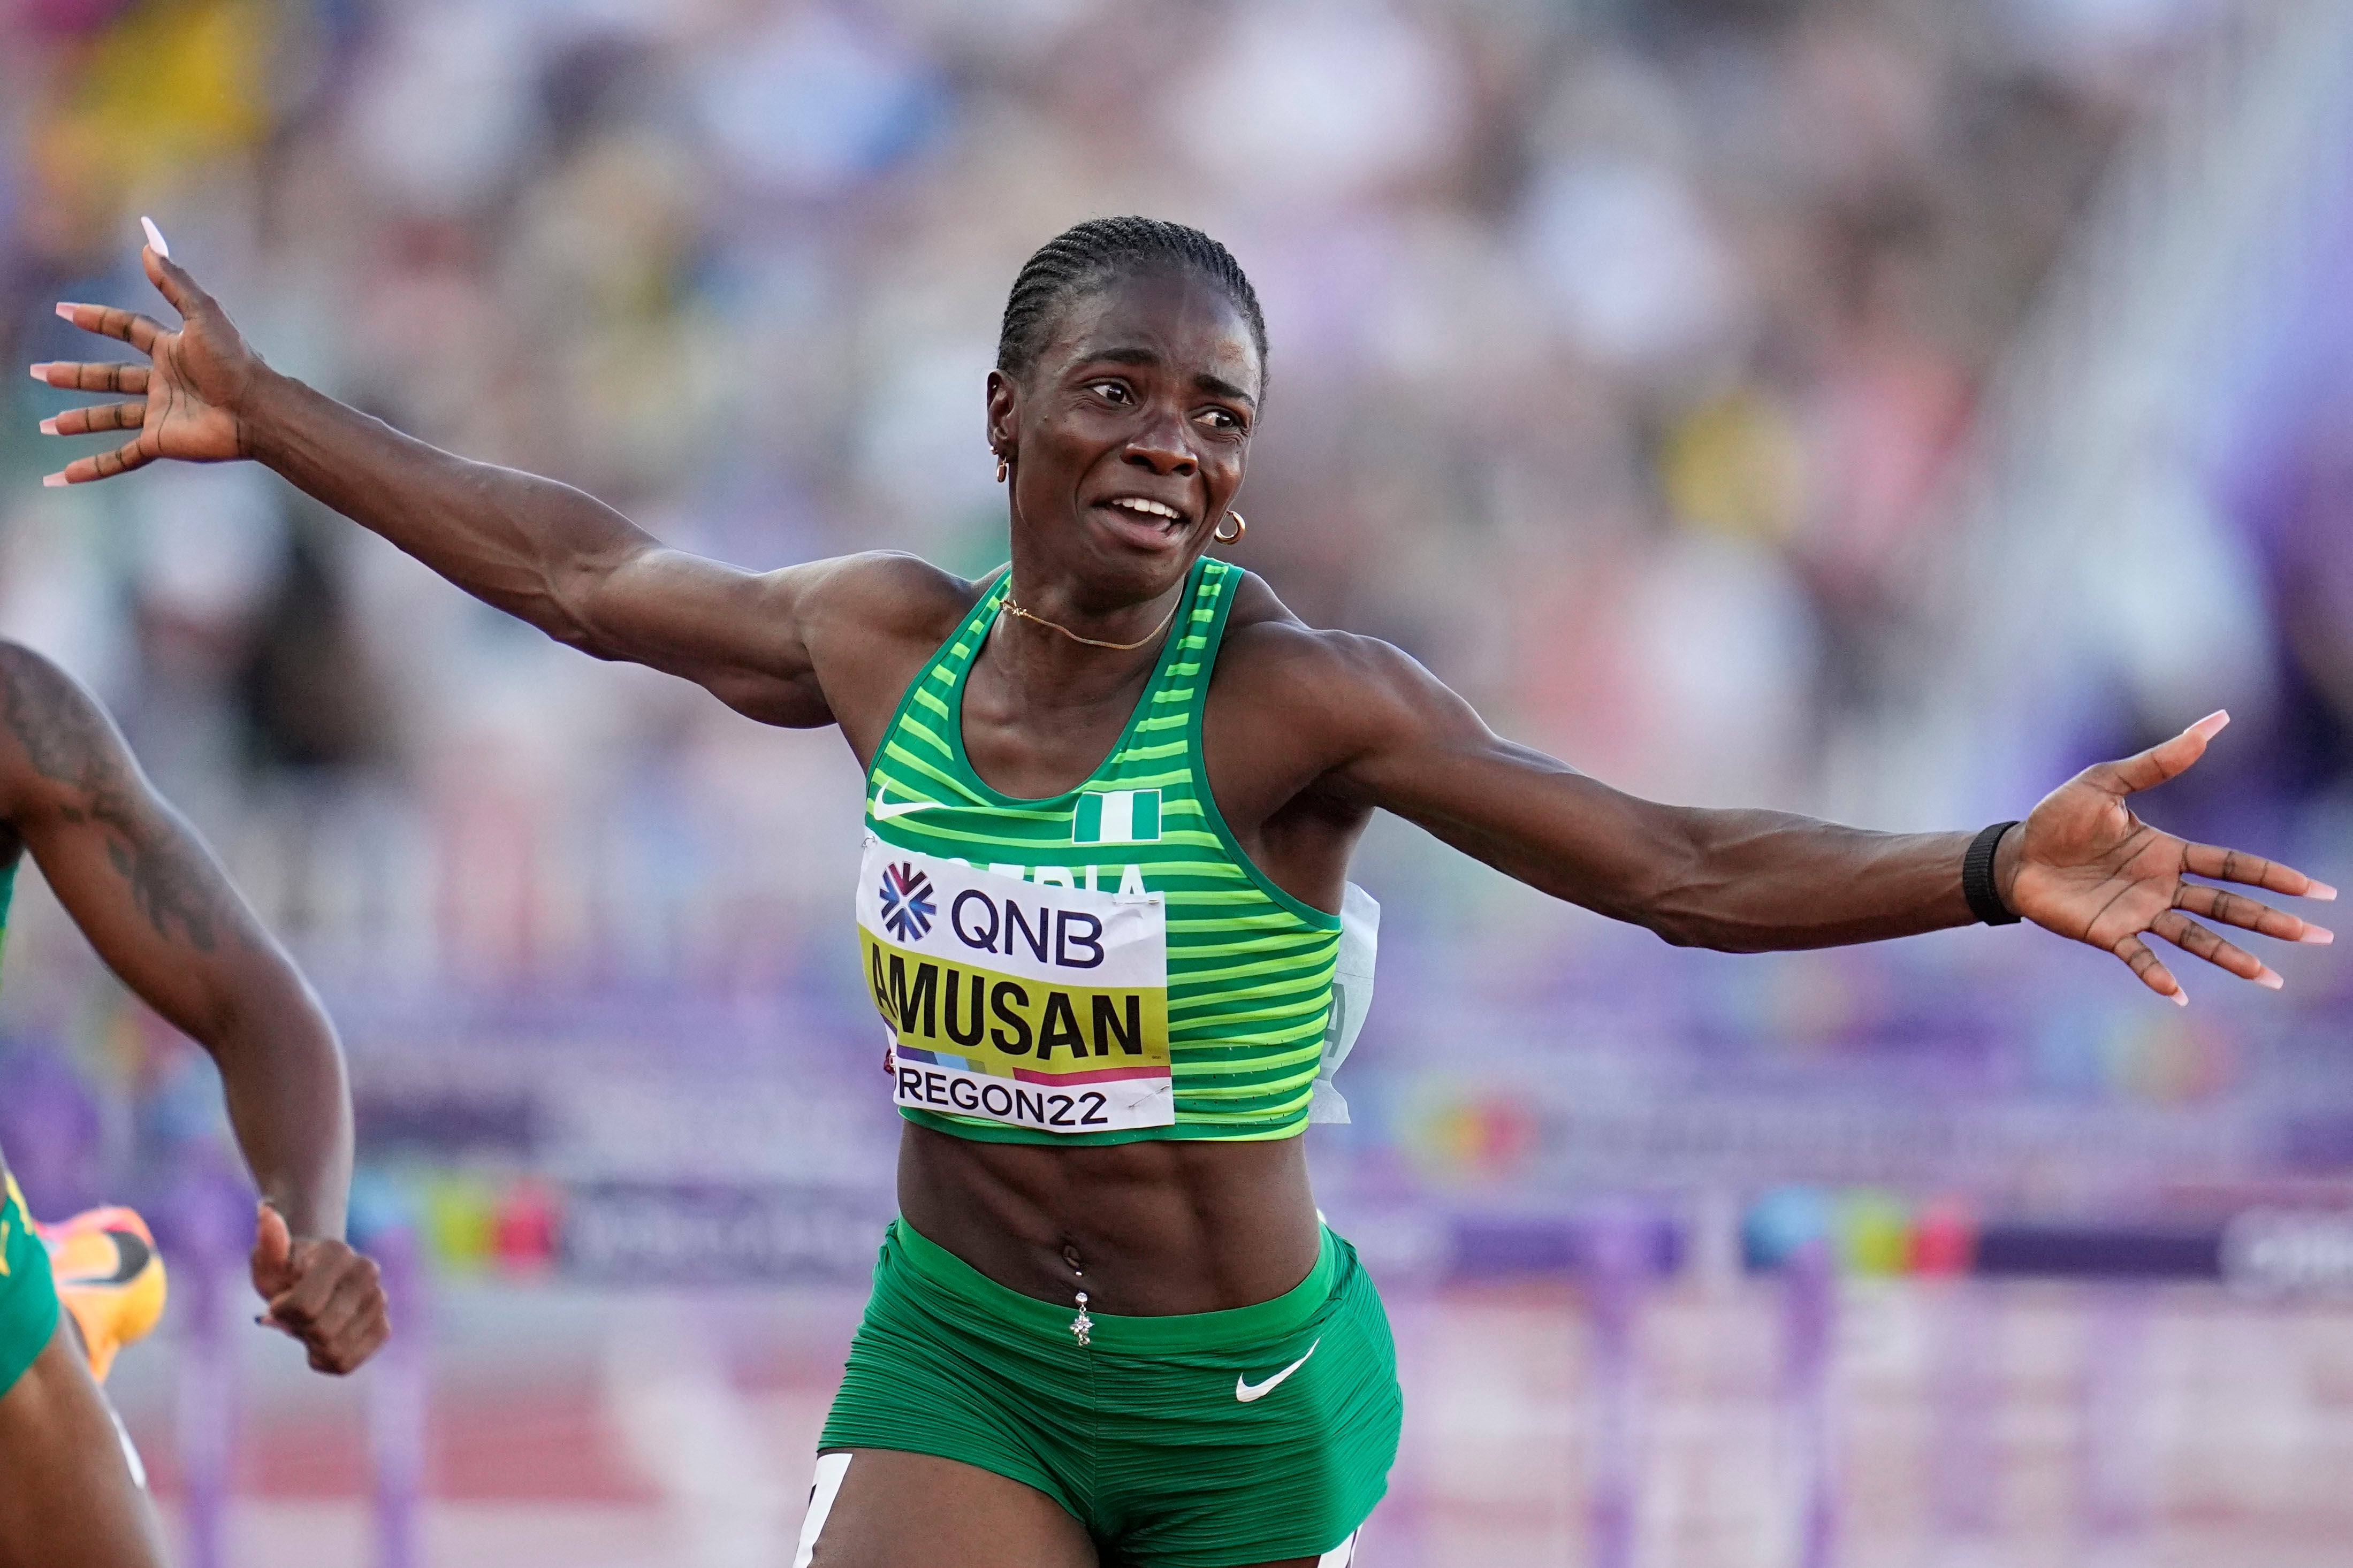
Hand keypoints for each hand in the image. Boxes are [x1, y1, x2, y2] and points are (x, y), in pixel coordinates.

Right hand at [30, 222, 265, 485]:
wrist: (258, 409)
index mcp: (172, 349)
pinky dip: (92, 468)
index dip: (98, 319)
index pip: (127, 329)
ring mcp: (161, 414)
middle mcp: (164, 382)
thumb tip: (148, 243)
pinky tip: (64, 476)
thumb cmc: (235, 361)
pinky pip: (119, 459)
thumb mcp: (203, 313)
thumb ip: (174, 281)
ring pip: (110, 417)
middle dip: (74, 376)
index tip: (65, 311)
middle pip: (110, 378)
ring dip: (79, 420)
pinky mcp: (161, 442)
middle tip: (39, 373)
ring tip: (48, 425)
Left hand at [250, 1200, 389, 1374]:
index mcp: (337, 1252)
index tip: (276, 1301)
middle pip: (320, 1331)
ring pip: (333, 1350)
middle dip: (297, 1329)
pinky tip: (322, 1341)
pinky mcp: (382, 1327)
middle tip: (293, 1315)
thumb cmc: (285, 1270)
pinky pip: (345, 1363)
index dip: (280, 1312)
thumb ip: (269, 1242)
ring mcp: (379, 1300)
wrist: (313, 1279)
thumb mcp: (268, 1259)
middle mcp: (367, 1272)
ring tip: (310, 1325)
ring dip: (311, 1345)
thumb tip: (265, 1211)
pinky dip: (326, 1359)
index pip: (303, 1306)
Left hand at [2003, 710, 2335, 1002]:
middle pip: (2227, 905)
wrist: (2013, 853)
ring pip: (2195, 937)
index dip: (2274, 877)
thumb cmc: (2058, 817)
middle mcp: (2161, 887)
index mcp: (2167, 853)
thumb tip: (2216, 720)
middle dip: (2271, 921)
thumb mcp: (2107, 781)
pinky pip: (2138, 957)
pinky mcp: (2106, 933)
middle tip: (2316, 936)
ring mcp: (2137, 913)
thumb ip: (2159, 760)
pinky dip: (2157, 975)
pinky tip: (2178, 995)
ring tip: (2269, 977)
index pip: (2232, 865)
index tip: (2318, 891)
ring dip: (2230, 957)